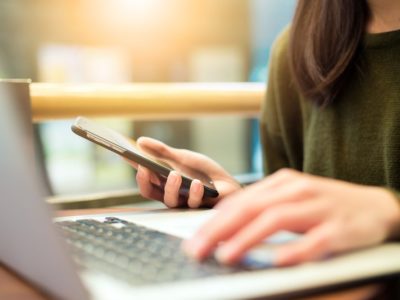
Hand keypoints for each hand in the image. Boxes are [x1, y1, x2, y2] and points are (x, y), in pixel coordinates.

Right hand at [128, 137, 240, 207]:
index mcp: (163, 182)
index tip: (127, 156)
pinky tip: (197, 183)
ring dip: (171, 187)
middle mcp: (169, 194)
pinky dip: (194, 192)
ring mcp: (183, 203)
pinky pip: (193, 203)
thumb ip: (162, 152)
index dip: (134, 168)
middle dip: (145, 181)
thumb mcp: (182, 157)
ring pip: (169, 200)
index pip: (144, 177)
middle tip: (145, 168)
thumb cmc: (204, 171)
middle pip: (149, 192)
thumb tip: (141, 141)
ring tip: (175, 174)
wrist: (228, 182)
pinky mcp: (199, 208)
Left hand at [183, 169, 399, 265]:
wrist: (375, 205)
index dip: (214, 220)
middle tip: (198, 249)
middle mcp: (297, 190)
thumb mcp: (291, 198)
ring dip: (248, 238)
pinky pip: (315, 241)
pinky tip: (278, 262)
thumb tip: (225, 223)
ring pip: (277, 220)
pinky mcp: (339, 228)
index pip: (241, 201)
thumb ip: (262, 206)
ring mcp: (318, 208)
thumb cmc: (325, 204)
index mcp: (282, 182)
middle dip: (220, 229)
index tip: (194, 238)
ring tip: (226, 256)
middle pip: (251, 208)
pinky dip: (295, 250)